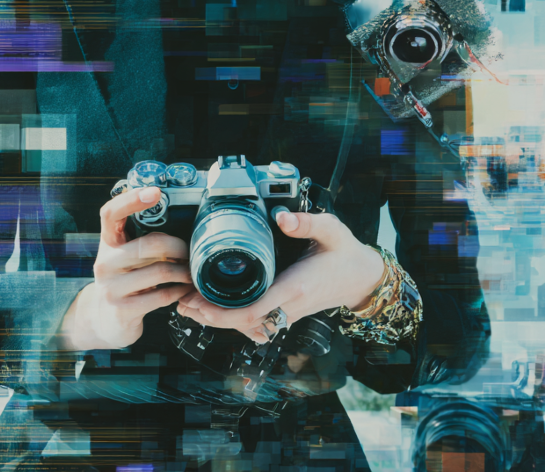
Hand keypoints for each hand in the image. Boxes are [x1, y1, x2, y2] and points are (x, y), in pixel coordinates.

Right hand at [57, 186, 194, 351]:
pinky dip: (178, 291)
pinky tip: (184, 289)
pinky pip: (161, 296)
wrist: (103, 320)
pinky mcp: (123, 310)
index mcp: (107, 243)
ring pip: (159, 271)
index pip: (111, 213)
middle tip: (191, 251)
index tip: (156, 192)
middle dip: (178, 246)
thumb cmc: (124, 279)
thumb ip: (140, 238)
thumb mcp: (124, 255)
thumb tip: (178, 217)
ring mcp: (111, 288)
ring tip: (192, 271)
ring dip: (183, 271)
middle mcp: (105, 263)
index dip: (131, 200)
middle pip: (147, 244)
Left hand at [176, 210, 385, 343]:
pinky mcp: (287, 311)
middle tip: (182, 301)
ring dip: (219, 319)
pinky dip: (234, 319)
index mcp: (295, 287)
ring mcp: (288, 312)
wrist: (362, 277)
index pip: (254, 310)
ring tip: (189, 305)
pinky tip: (216, 311)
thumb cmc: (345, 253)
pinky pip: (257, 322)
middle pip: (244, 323)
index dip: (224, 312)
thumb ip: (307, 222)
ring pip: (248, 326)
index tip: (200, 303)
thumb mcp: (331, 230)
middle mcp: (289, 305)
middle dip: (211, 316)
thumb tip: (281, 217)